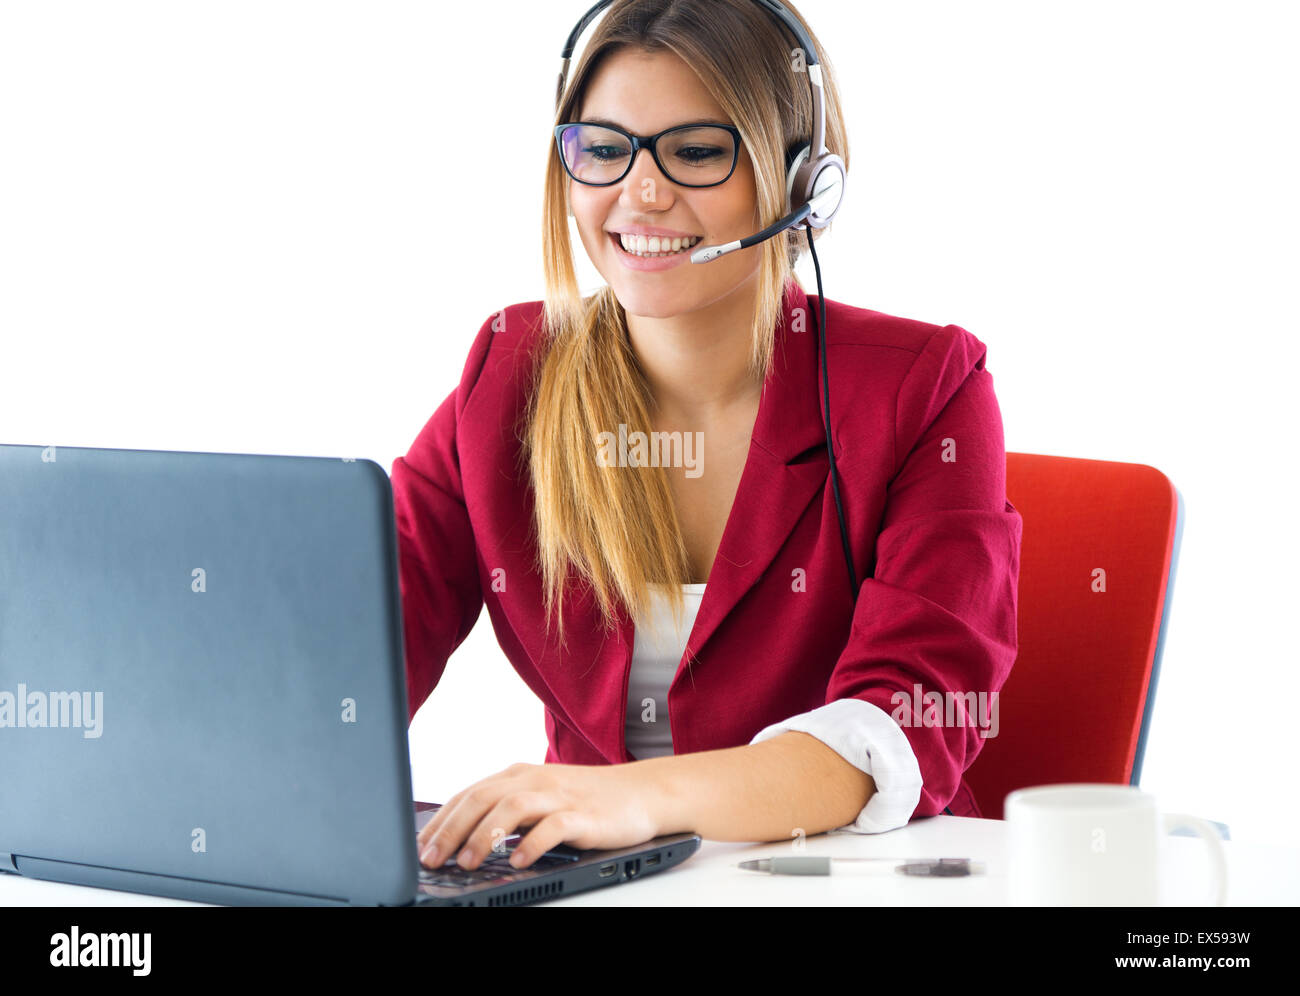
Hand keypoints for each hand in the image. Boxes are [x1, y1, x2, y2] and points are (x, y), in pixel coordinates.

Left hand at [416, 761, 664, 870]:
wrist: (643, 792)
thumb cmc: (588, 799)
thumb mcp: (541, 798)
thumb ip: (507, 810)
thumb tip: (461, 840)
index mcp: (519, 775)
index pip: (469, 794)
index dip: (440, 821)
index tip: (419, 847)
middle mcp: (535, 780)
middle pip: (483, 798)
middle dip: (452, 830)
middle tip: (433, 859)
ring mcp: (561, 795)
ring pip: (512, 808)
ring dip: (485, 836)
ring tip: (469, 863)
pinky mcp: (585, 814)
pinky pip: (554, 826)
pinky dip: (533, 844)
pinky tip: (518, 862)